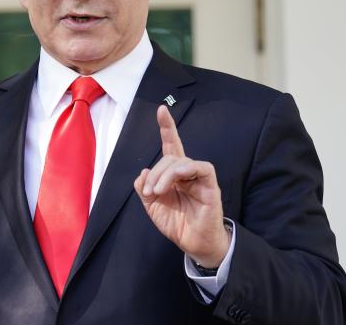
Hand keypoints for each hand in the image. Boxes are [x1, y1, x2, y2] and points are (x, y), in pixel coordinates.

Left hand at [133, 105, 230, 267]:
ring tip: (157, 193)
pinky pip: (201, 167)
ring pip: (180, 161)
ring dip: (164, 175)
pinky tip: (174, 182)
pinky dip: (184, 170)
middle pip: (170, 156)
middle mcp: (188, 173)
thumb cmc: (177, 224)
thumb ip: (144, 188)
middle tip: (149, 192)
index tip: (161, 110)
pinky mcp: (210, 186)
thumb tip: (144, 172)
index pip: (172, 146)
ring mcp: (200, 178)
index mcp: (174, 175)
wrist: (194, 244)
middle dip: (155, 172)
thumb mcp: (153, 206)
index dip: (167, 128)